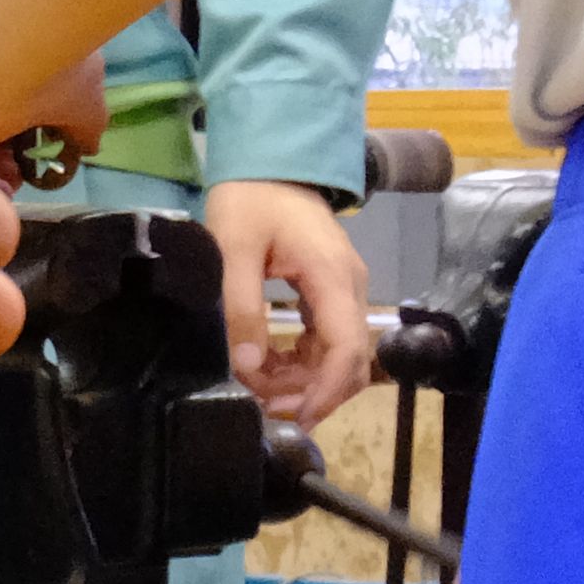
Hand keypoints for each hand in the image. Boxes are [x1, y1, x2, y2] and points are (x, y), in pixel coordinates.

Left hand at [205, 179, 371, 424]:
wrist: (269, 167)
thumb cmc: (251, 200)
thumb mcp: (232, 250)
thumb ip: (241, 306)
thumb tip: (248, 364)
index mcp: (333, 277)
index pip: (348, 348)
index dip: (326, 391)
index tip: (296, 417)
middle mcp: (349, 289)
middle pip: (350, 361)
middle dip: (312, 394)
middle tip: (264, 408)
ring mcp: (342, 293)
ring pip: (337, 357)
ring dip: (303, 382)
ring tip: (258, 391)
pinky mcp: (328, 295)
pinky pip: (324, 343)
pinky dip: (299, 364)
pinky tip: (265, 369)